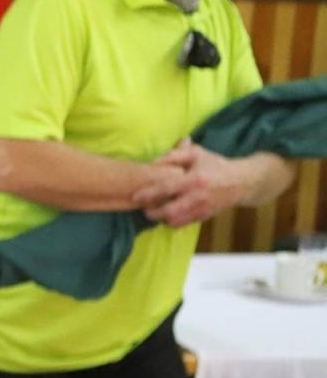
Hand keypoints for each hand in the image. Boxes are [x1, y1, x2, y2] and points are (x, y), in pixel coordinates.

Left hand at [131, 139, 249, 227]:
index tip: (135, 196)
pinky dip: (174, 222)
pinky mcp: (206, 217)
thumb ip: (174, 155)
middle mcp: (198, 197)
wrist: (242, 182)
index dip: (149, 194)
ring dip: (163, 219)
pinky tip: (168, 216)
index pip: (167, 188)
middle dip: (153, 213)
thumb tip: (153, 162)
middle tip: (144, 209)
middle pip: (170, 211)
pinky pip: (186, 224)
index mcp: (195, 179)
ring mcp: (203, 209)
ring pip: (177, 221)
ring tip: (155, 213)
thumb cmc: (215, 165)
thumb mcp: (196, 154)